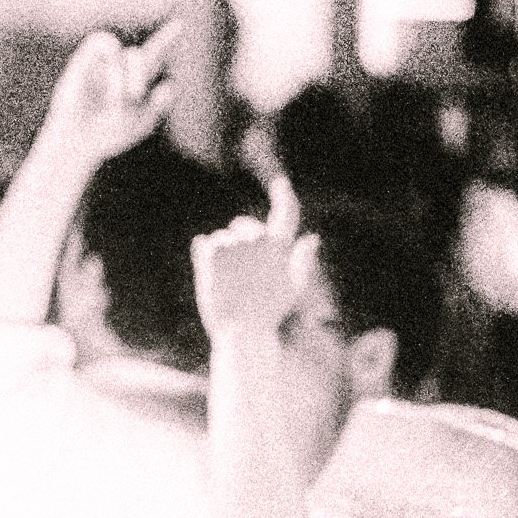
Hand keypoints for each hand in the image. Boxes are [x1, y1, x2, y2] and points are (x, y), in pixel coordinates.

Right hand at [38, 25, 181, 169]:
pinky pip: (106, 42)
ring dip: (128, 78)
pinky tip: (107, 81)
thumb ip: (159, 105)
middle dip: (141, 76)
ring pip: (130, 53)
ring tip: (116, 100)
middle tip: (134, 96)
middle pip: (144, 56)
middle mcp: (119, 67)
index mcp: (135, 80)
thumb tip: (169, 85)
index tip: (180, 24)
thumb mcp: (141, 123)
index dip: (166, 39)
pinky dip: (113, 63)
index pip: (153, 56)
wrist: (76, 140)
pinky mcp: (84, 59)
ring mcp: (102, 62)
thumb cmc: (107, 136)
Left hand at [192, 177, 315, 339]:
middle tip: (239, 271)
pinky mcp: (212, 252)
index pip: (286, 213)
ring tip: (229, 283)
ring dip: (223, 254)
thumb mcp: (293, 291)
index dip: (285, 196)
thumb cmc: (270, 316)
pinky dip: (206, 257)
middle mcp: (259, 239)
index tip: (281, 184)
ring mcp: (235, 244)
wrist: (241, 333)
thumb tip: (312, 238)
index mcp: (280, 246)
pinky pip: (205, 244)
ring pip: (223, 238)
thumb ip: (302, 262)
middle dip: (240, 239)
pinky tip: (215, 278)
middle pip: (244, 226)